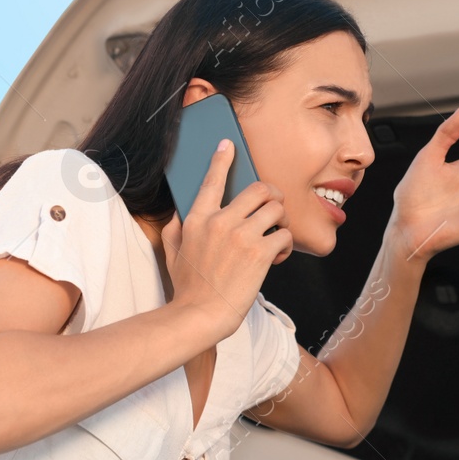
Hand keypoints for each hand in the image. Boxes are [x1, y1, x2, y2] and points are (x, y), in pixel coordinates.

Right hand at [161, 139, 293, 338]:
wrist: (200, 315)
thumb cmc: (188, 288)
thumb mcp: (172, 253)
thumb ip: (176, 229)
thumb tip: (179, 214)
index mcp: (197, 219)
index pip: (211, 180)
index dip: (222, 159)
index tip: (229, 145)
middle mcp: (220, 222)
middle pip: (259, 189)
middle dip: (272, 196)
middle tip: (274, 209)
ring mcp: (241, 236)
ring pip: (276, 209)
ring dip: (282, 221)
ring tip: (276, 236)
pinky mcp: (260, 253)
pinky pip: (284, 236)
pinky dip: (285, 246)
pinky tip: (277, 258)